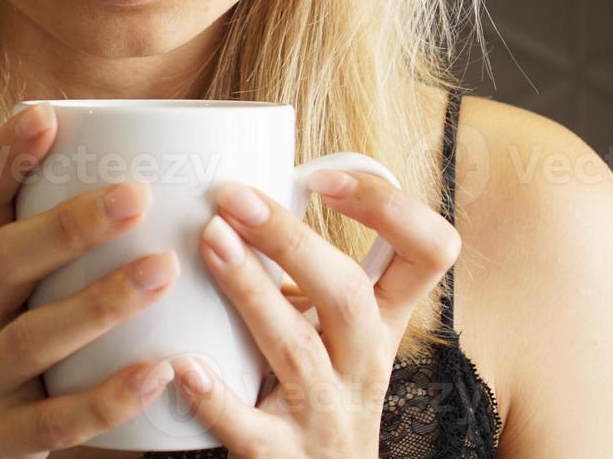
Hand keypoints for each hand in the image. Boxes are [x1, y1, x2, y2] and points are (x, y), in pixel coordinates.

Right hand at [0, 103, 179, 457]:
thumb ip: (35, 243)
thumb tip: (119, 166)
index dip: (5, 157)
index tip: (45, 113)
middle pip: (6, 263)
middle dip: (67, 226)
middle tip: (136, 194)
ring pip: (34, 339)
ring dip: (99, 304)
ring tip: (163, 269)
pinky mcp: (1, 442)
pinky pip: (57, 422)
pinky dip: (107, 399)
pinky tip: (159, 372)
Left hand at [166, 171, 461, 458]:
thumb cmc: (315, 388)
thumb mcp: (333, 327)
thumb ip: (304, 267)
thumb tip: (241, 185)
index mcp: (383, 319)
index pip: (429, 251)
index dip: (389, 208)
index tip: (323, 181)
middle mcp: (364, 363)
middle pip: (348, 294)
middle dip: (291, 240)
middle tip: (233, 197)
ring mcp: (326, 413)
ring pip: (297, 350)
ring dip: (250, 291)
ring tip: (209, 243)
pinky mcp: (283, 457)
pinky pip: (250, 429)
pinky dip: (216, 397)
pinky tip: (183, 365)